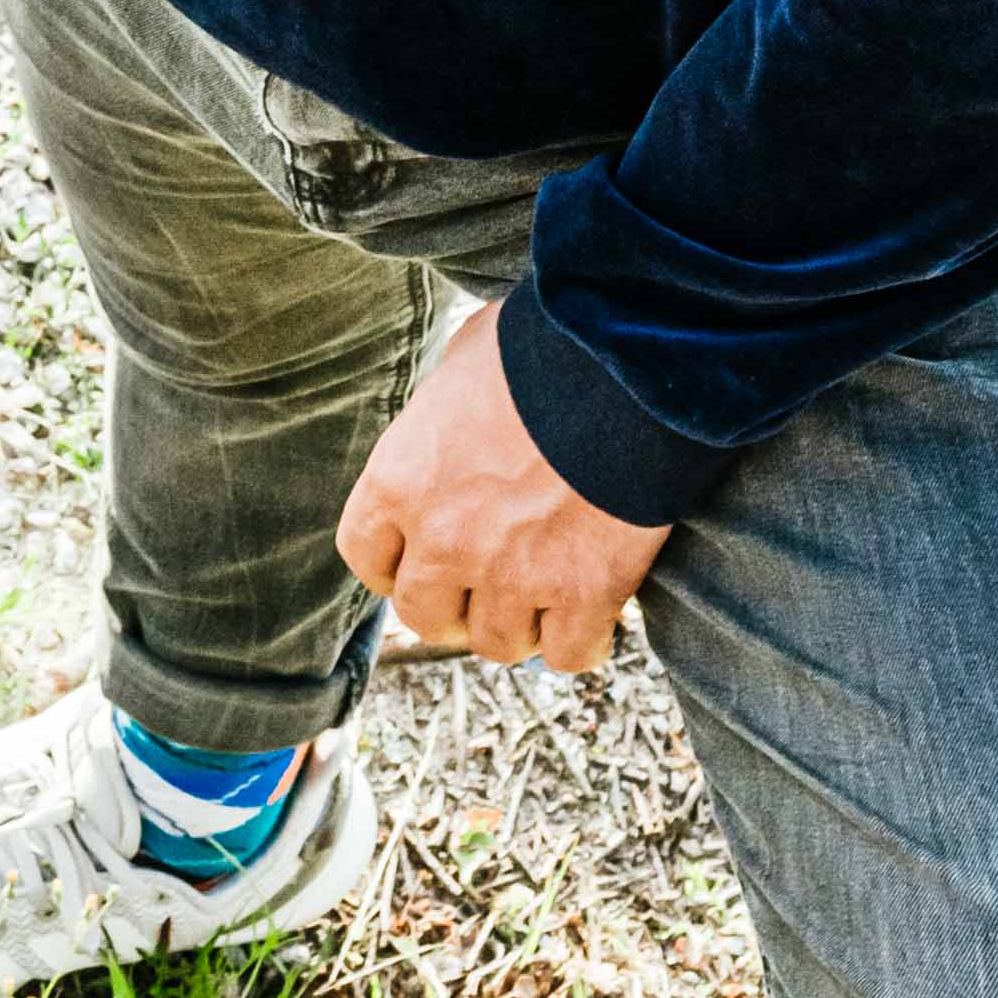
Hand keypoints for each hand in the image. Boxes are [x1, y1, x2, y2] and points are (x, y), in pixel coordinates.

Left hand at [341, 300, 666, 672]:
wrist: (631, 362)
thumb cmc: (546, 342)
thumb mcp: (467, 357)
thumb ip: (447, 407)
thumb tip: (457, 411)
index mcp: (401, 478)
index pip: (365, 555)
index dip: (395, 564)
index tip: (420, 559)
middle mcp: (444, 538)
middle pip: (423, 614)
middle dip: (452, 606)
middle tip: (484, 590)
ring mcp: (513, 573)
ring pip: (495, 643)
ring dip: (517, 627)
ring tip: (542, 603)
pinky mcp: (585, 592)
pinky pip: (568, 655)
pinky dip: (580, 644)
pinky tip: (594, 620)